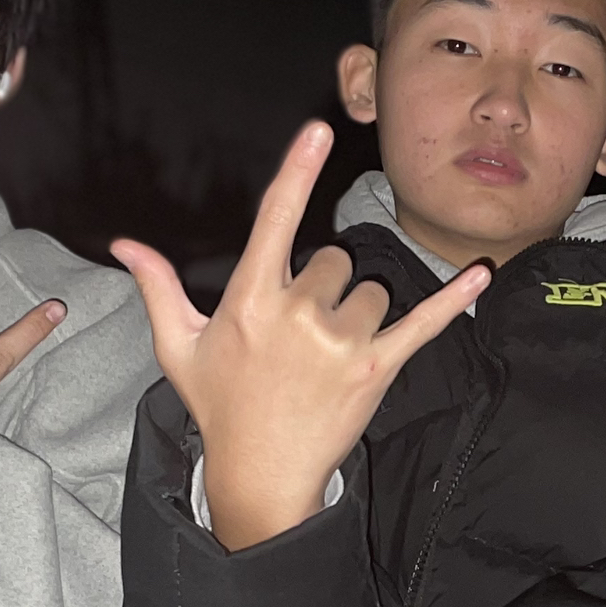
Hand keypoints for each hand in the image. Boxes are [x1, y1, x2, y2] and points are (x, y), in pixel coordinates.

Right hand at [110, 120, 489, 549]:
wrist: (262, 475)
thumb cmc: (220, 405)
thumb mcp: (178, 347)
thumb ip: (158, 288)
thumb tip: (124, 244)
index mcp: (250, 300)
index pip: (275, 219)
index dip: (296, 172)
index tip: (316, 131)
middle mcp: (298, 314)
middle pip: (332, 260)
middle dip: (323, 288)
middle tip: (300, 336)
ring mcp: (341, 342)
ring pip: (370, 292)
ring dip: (357, 315)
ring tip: (328, 358)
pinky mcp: (378, 368)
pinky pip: (424, 322)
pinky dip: (454, 300)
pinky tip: (481, 274)